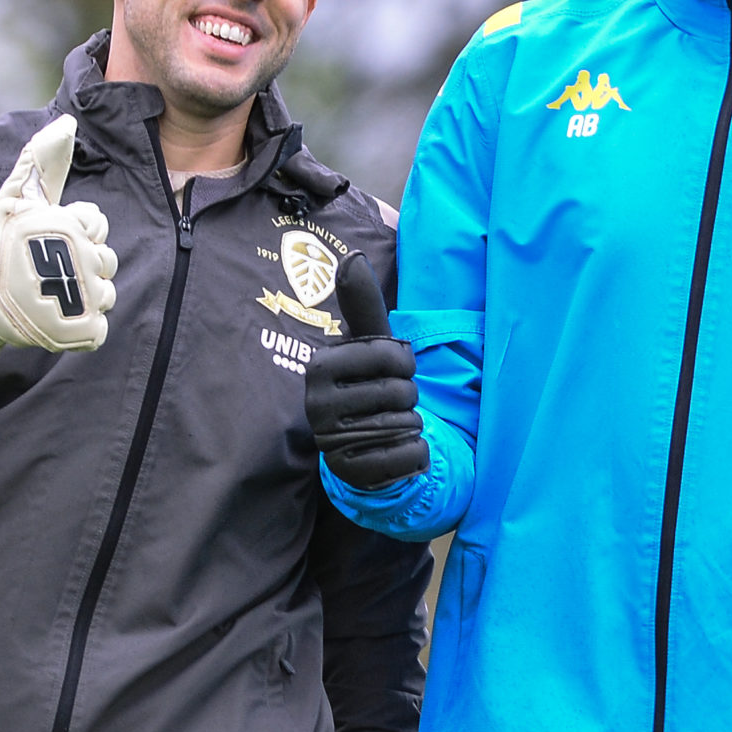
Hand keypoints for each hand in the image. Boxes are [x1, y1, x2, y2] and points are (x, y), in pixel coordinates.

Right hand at [0, 115, 117, 386]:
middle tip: (42, 271)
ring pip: (106, 293)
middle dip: (81, 263)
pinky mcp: (80, 332)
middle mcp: (77, 260)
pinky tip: (54, 319)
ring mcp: (81, 298)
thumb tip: (68, 120)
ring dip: (81, 296)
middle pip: (106, 258)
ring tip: (46, 294)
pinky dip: (80, 327)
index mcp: (64, 225)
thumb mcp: (14, 199)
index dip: (73, 231)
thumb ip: (43, 161)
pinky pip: (99, 328)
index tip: (42, 241)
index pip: (97, 223)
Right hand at [305, 253, 427, 488]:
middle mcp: (317, 404)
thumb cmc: (368, 383)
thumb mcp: (369, 345)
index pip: (393, 356)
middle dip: (408, 398)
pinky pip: (410, 456)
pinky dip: (415, 454)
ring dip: (411, 425)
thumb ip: (363, 305)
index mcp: (320, 366)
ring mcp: (331, 441)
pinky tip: (395, 450)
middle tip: (387, 402)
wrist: (360, 445)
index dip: (405, 364)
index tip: (388, 371)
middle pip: (401, 393)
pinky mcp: (350, 474)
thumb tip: (352, 257)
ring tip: (387, 424)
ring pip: (406, 425)